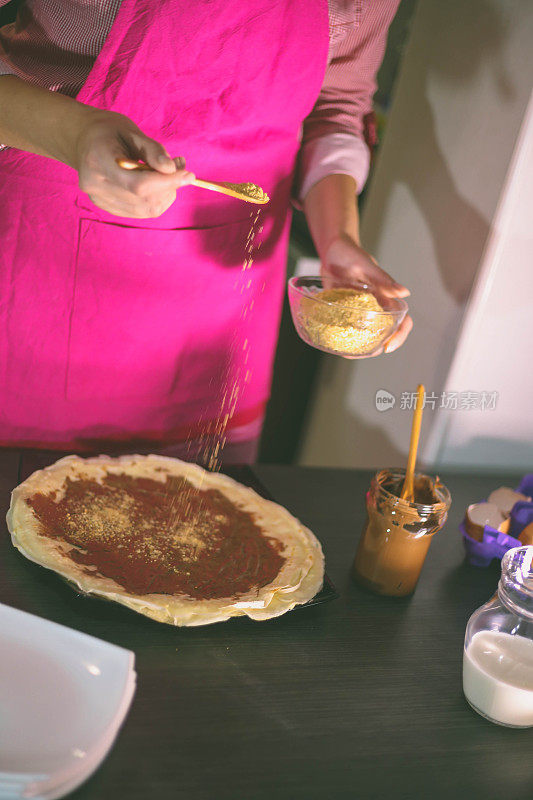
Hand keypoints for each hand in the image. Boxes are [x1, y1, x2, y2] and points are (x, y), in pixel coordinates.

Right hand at [74, 109, 194, 217]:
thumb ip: (153, 151)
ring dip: (165, 195)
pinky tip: (157, 185)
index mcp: (98, 161)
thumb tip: (173, 169)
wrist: (84, 140)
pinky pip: (140, 212)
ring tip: (168, 175)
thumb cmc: (109, 131)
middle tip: (181, 169)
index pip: (138, 184)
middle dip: (169, 187)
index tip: (188, 174)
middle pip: (143, 199)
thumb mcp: (132, 132)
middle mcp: (95, 185)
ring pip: (145, 209)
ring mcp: (99, 199)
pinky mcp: (106, 207)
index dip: (167, 182)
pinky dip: (155, 200)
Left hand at [321, 234, 412, 354]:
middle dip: (376, 347)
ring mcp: (359, 311)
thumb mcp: (366, 266)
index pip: (402, 320)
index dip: (399, 336)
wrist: (331, 250)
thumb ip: (383, 279)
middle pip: (384, 333)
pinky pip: (346, 328)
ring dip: (359, 346)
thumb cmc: (351, 253)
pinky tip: (334, 343)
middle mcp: (375, 307)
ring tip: (347, 352)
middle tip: (362, 353)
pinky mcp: (344, 311)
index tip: (388, 346)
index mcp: (385, 298)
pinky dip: (342, 337)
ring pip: (365, 334)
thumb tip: (404, 293)